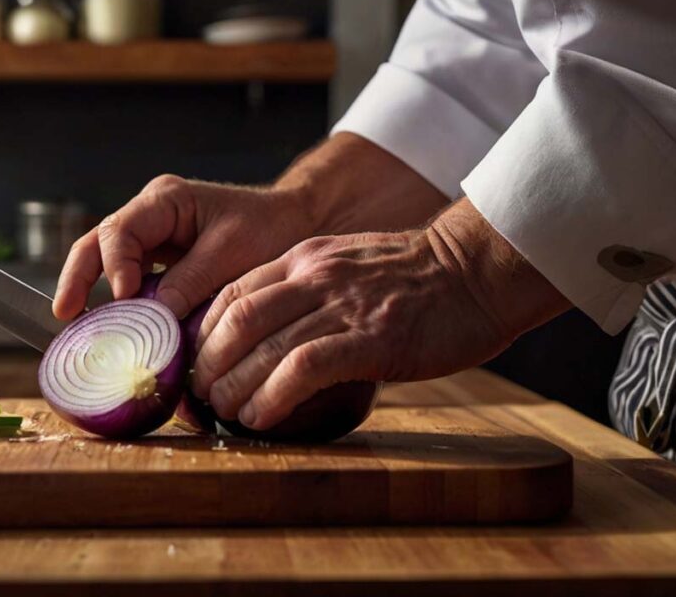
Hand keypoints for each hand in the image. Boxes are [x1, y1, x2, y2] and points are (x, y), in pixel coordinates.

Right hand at [53, 175, 314, 319]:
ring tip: (81, 330)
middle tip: (65, 315)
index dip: (115, 266)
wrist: (295, 224)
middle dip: (78, 278)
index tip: (126, 299)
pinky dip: (121, 306)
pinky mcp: (161, 263)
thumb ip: (191, 281)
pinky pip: (131, 282)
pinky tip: (117, 333)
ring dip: (94, 294)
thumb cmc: (269, 227)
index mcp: (165, 200)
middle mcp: (150, 216)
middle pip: (97, 244)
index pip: (120, 230)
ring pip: (106, 263)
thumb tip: (154, 315)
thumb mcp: (232, 254)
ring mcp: (152, 239)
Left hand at [192, 199, 569, 430]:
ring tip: (227, 414)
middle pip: (236, 320)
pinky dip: (273, 396)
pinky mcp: (370, 338)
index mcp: (305, 258)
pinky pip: (304, 367)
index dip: (204, 335)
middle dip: (209, 365)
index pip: (232, 294)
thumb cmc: (418, 278)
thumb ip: (310, 292)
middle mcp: (314, 277)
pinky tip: (262, 417)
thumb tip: (273, 336)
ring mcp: (342, 306)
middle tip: (204, 398)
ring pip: (262, 345)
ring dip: (233, 387)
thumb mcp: (349, 267)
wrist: (477, 270)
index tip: (198, 367)